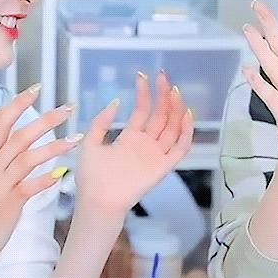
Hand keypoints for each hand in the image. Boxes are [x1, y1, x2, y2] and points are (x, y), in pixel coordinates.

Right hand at [0, 84, 79, 264]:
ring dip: (53, 147)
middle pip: (19, 137)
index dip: (18, 104)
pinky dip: (46, 180)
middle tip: (69, 108)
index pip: (1, 123)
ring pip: (27, 160)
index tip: (37, 87)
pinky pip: (29, 188)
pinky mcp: (9, 204)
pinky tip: (63, 175)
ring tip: (77, 139)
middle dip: (45, 120)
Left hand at [74, 71, 193, 215]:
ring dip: (176, 109)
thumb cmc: (92, 177)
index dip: (145, 93)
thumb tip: (116, 101)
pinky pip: (181, 148)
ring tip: (175, 91)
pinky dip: (186, 132)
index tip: (144, 76)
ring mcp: (157, 153)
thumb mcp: (90, 143)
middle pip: (161, 115)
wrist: (98, 201)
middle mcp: (147, 143)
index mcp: (130, 137)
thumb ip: (101, 123)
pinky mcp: (164, 166)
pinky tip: (187, 115)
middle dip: (163, 96)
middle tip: (164, 78)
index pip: (143, 110)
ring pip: (173, 127)